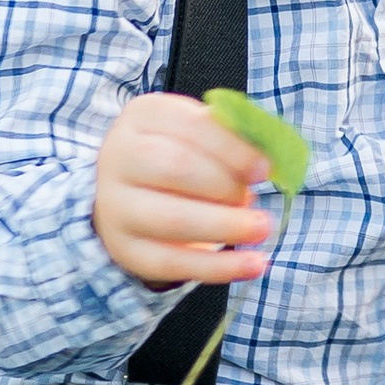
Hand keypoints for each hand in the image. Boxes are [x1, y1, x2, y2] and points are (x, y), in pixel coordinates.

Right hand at [92, 92, 277, 288]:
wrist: (126, 193)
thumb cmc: (176, 155)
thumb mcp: (198, 134)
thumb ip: (230, 139)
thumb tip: (267, 161)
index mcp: (142, 117)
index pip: (190, 126)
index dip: (232, 148)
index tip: (264, 169)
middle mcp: (119, 157)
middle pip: (175, 168)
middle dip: (225, 185)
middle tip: (253, 198)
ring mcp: (117, 206)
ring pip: (173, 218)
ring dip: (226, 226)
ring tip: (261, 229)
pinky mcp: (127, 249)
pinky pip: (173, 263)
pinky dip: (219, 267)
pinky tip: (253, 265)